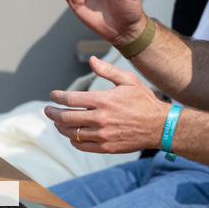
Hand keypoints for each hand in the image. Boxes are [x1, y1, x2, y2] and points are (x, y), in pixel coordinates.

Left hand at [45, 56, 168, 154]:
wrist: (159, 126)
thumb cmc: (144, 101)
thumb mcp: (129, 80)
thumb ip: (108, 71)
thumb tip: (91, 60)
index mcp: (104, 100)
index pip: (71, 100)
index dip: (58, 97)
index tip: (53, 95)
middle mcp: (100, 119)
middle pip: (66, 118)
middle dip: (53, 113)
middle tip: (48, 110)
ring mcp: (102, 135)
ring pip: (71, 133)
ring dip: (60, 127)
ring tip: (58, 122)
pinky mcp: (106, 147)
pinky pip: (81, 145)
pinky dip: (73, 139)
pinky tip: (73, 134)